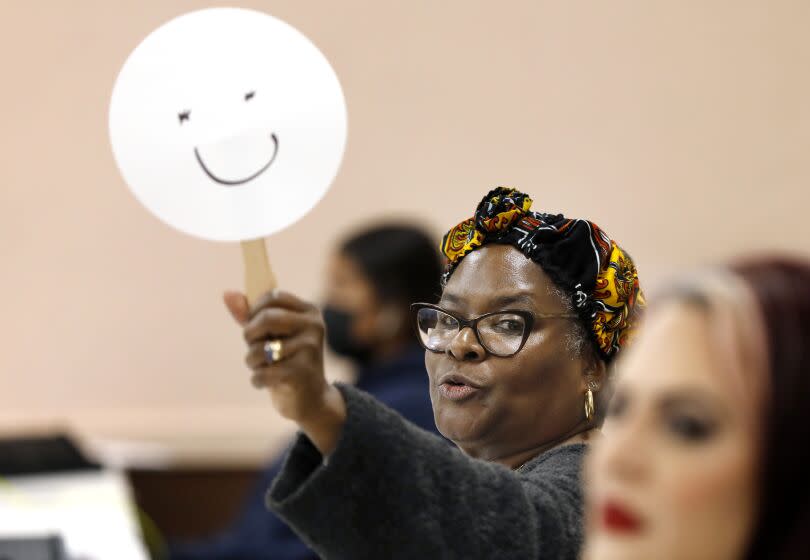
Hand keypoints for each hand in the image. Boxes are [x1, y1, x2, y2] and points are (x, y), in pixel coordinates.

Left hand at [224, 289, 345, 454]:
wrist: (311, 398)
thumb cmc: (287, 360)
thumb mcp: (271, 334)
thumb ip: (251, 314)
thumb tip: (227, 294)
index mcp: (309, 311)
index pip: (273, 296)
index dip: (254, 311)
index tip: (256, 327)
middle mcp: (314, 326)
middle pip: (266, 318)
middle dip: (250, 336)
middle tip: (254, 347)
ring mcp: (310, 349)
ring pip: (260, 349)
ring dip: (252, 361)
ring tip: (263, 367)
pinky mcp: (302, 373)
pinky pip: (262, 373)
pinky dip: (258, 380)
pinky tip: (269, 383)